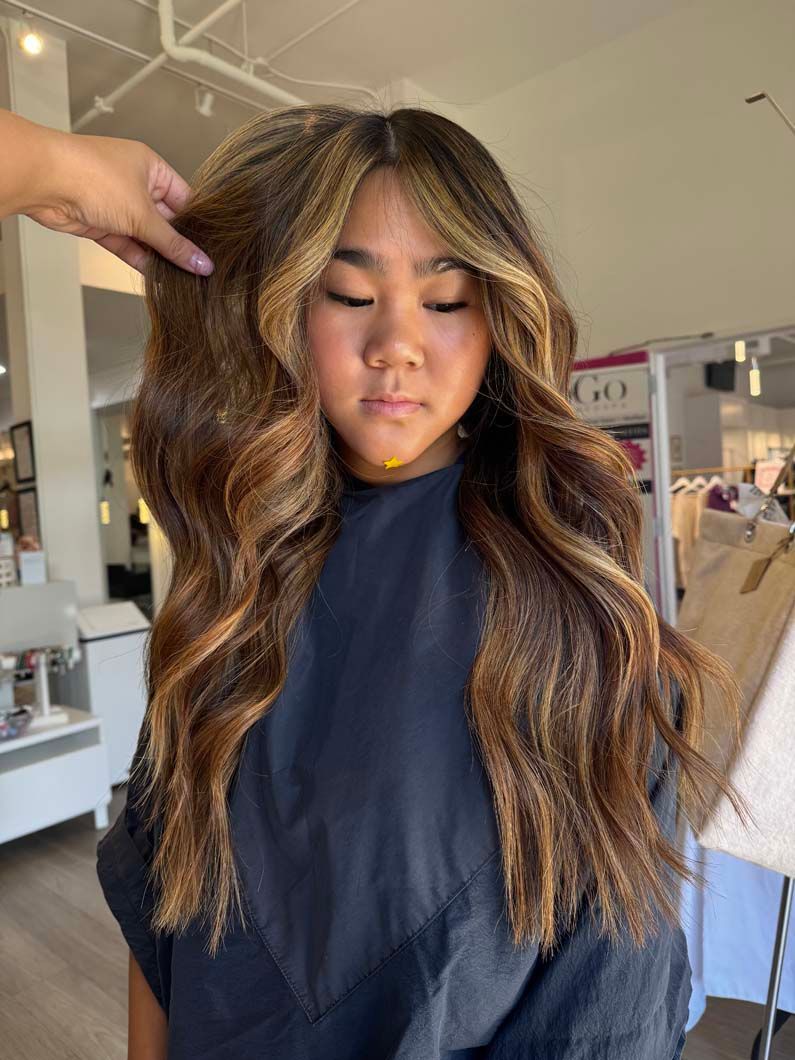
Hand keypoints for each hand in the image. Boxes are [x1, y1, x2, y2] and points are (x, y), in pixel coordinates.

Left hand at [26, 127, 213, 276]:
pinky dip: (139, 259)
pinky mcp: (101, 223)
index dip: (197, 225)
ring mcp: (116, 204)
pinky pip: (127, 244)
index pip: (184, 199)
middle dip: (177, 244)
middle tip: (197, 269)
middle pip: (165, 220)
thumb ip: (173, 244)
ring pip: (145, 235)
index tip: (210, 249)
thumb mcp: (143, 214)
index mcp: (150, 167)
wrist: (44, 180)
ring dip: (158, 255)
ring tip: (180, 277)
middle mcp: (134, 183)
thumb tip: (200, 262)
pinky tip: (156, 275)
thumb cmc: (91, 175)